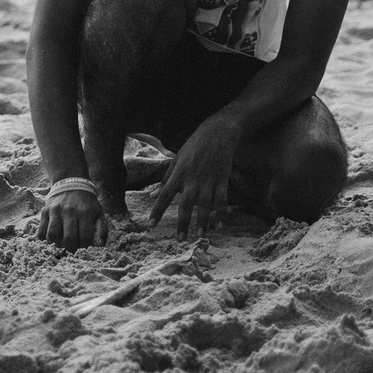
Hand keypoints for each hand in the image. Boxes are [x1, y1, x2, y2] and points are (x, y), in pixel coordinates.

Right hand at [38, 185, 112, 248]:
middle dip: (71, 248)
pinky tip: (52, 238)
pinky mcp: (45, 211)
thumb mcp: (99, 212)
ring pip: (53, 236)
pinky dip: (45, 238)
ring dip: (58, 244)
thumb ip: (101, 229)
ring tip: (62, 242)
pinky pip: (41, 230)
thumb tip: (100, 244)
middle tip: (72, 247)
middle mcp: (69, 211)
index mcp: (84, 213)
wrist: (70, 183)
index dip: (85, 246)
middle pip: (68, 239)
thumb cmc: (86, 202)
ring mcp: (55, 211)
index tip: (84, 245)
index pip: (85, 238)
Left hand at [148, 116, 241, 238]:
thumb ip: (166, 179)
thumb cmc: (194, 146)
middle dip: (182, 222)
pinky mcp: (222, 179)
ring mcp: (208, 180)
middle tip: (179, 239)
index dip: (157, 210)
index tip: (150, 225)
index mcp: (178, 173)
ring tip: (200, 236)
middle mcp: (192, 178)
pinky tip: (220, 225)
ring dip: (202, 221)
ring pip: (205, 205)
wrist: (217, 133)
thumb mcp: (176, 159)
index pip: (164, 195)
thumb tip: (152, 194)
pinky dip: (222, 213)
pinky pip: (222, 200)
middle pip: (185, 204)